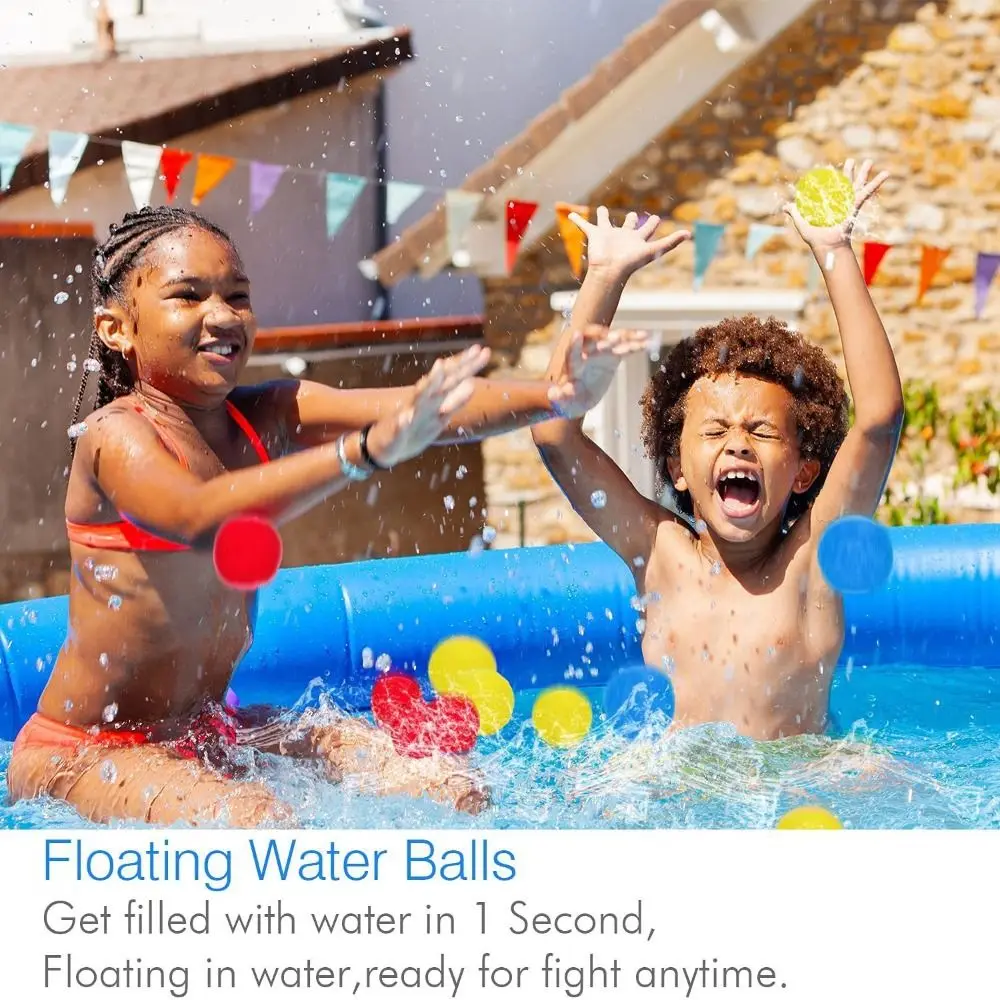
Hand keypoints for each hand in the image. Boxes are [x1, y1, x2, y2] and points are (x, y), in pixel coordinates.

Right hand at [367, 345, 489, 465]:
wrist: (385, 448)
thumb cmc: (415, 430)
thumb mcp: (439, 416)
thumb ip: (455, 401)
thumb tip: (472, 384)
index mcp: (434, 399)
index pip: (453, 378)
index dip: (468, 365)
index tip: (484, 351)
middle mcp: (423, 401)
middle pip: (442, 382)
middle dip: (457, 367)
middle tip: (472, 351)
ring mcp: (408, 414)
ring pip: (420, 396)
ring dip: (430, 382)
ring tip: (440, 367)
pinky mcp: (396, 430)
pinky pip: (399, 426)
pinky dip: (403, 421)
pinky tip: (406, 417)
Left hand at [547, 324, 648, 417]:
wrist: (577, 398)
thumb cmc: (568, 401)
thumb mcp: (564, 403)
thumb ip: (559, 398)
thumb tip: (553, 395)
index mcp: (572, 366)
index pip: (572, 353)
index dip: (575, 346)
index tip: (577, 335)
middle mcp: (586, 355)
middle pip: (595, 344)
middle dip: (605, 340)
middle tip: (616, 338)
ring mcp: (600, 353)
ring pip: (613, 342)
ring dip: (626, 339)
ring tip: (642, 337)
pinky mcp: (612, 357)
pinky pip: (625, 348)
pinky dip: (635, 344)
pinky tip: (648, 341)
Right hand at [569, 206, 689, 279]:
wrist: (609, 271)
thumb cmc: (630, 263)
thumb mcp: (654, 250)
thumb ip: (670, 242)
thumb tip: (689, 234)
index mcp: (635, 240)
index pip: (646, 230)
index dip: (652, 224)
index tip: (657, 218)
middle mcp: (622, 237)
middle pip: (627, 225)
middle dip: (631, 220)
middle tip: (635, 214)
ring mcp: (607, 236)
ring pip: (605, 222)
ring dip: (602, 216)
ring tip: (600, 209)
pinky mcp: (594, 236)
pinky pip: (584, 225)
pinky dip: (577, 220)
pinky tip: (570, 215)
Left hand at [784, 159, 889, 250]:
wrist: (826, 245)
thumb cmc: (815, 236)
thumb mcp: (802, 222)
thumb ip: (795, 212)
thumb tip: (785, 206)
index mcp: (829, 204)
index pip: (829, 188)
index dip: (828, 179)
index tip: (826, 169)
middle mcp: (840, 202)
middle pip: (845, 183)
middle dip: (848, 172)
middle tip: (851, 161)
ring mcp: (848, 202)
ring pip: (857, 184)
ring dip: (863, 173)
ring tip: (869, 161)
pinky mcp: (855, 204)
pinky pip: (867, 192)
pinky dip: (876, 182)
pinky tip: (886, 173)